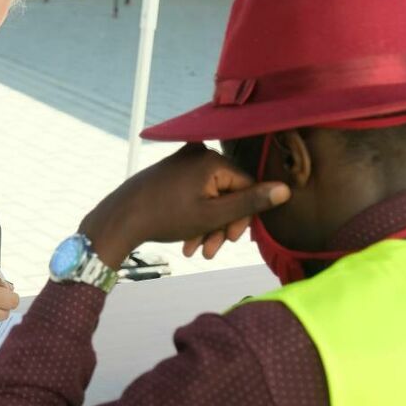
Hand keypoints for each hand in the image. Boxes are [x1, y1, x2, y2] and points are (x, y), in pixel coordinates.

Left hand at [78, 143, 289, 268]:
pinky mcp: (171, 171)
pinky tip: (187, 242)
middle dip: (222, 225)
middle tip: (211, 251)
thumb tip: (285, 190)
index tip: (232, 240)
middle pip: (227, 192)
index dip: (244, 216)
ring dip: (207, 226)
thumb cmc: (165, 217)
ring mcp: (183, 161)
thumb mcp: (213, 215)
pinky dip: (194, 217)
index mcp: (213, 160)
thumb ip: (250, 203)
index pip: (247, 186)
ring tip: (197, 251)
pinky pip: (193, 194)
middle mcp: (199, 154)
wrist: (119, 218)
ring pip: (209, 197)